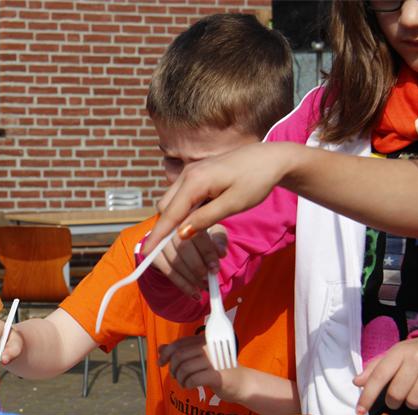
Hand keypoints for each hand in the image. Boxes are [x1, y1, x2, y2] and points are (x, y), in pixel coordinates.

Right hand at [143, 224, 227, 297]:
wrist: (180, 237)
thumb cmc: (201, 232)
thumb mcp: (214, 231)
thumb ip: (219, 239)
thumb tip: (220, 252)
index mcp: (184, 208)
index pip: (193, 229)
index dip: (205, 249)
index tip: (216, 265)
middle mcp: (166, 219)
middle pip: (180, 244)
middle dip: (196, 264)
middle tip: (209, 277)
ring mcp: (155, 235)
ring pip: (172, 258)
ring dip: (190, 277)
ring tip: (204, 287)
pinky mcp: (149, 250)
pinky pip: (165, 269)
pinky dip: (181, 283)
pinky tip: (193, 293)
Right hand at [145, 142, 289, 252]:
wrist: (272, 158)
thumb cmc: (256, 180)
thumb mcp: (233, 204)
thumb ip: (205, 219)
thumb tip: (181, 234)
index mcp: (195, 181)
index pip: (170, 213)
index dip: (158, 234)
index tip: (145, 252)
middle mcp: (188, 174)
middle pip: (165, 206)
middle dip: (165, 227)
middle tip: (169, 248)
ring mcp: (191, 172)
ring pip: (171, 200)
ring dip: (174, 218)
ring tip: (185, 236)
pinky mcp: (197, 173)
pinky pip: (181, 195)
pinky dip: (182, 209)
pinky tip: (195, 219)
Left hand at [158, 335, 242, 401]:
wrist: (242, 382)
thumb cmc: (218, 369)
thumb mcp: (198, 358)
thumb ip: (181, 351)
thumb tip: (161, 348)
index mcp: (203, 340)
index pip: (178, 344)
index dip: (166, 353)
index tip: (161, 362)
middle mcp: (208, 347)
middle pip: (179, 356)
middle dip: (172, 368)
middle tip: (175, 376)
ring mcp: (214, 360)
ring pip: (184, 368)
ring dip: (179, 378)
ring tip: (183, 382)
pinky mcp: (217, 375)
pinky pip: (193, 379)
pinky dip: (187, 384)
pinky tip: (190, 386)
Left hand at [355, 337, 417, 414]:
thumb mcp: (397, 352)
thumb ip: (376, 367)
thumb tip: (357, 382)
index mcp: (400, 351)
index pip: (378, 376)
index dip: (367, 396)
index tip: (360, 411)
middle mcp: (416, 359)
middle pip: (395, 393)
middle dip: (392, 401)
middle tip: (394, 398)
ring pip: (413, 401)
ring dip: (410, 402)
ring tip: (413, 392)